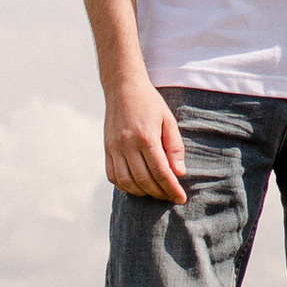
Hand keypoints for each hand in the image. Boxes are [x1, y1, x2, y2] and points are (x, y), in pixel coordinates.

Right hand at [104, 81, 185, 201]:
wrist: (123, 88)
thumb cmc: (150, 103)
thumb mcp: (168, 120)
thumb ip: (175, 147)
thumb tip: (179, 173)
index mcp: (146, 137)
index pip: (161, 171)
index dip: (171, 188)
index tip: (180, 198)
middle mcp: (127, 145)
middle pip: (144, 180)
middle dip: (159, 193)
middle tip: (170, 196)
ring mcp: (114, 148)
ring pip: (127, 182)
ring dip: (142, 192)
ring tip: (155, 192)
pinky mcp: (106, 149)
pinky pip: (113, 176)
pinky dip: (125, 186)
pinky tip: (136, 186)